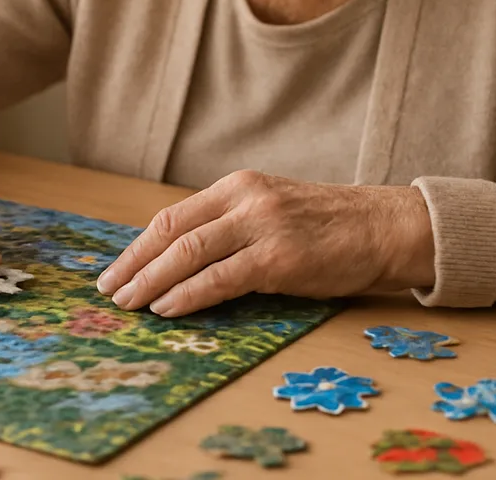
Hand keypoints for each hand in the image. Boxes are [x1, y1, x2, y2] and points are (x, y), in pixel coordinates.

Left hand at [95, 170, 435, 316]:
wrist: (385, 227)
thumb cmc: (329, 227)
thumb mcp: (273, 210)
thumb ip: (232, 226)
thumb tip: (181, 261)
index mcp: (238, 186)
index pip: (173, 216)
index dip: (138, 246)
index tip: (116, 270)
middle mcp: (245, 199)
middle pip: (171, 232)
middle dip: (135, 265)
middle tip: (110, 292)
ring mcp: (263, 226)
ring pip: (189, 253)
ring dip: (152, 282)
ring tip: (130, 304)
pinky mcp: (280, 257)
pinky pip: (221, 277)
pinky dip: (188, 294)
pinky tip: (168, 308)